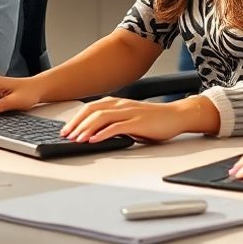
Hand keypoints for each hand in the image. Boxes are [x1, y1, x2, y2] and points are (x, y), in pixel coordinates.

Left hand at [59, 97, 188, 142]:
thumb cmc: (154, 120)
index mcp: (117, 103)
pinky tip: (94, 140)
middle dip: (76, 123)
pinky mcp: (138, 122)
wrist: (177, 116)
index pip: (90, 108)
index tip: (66, 129)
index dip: (76, 118)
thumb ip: (114, 124)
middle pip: (92, 111)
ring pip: (101, 117)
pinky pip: (116, 127)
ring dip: (86, 128)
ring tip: (76, 139)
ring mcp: (129, 112)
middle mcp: (121, 105)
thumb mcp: (130, 119)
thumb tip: (97, 134)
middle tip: (66, 135)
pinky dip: (102, 134)